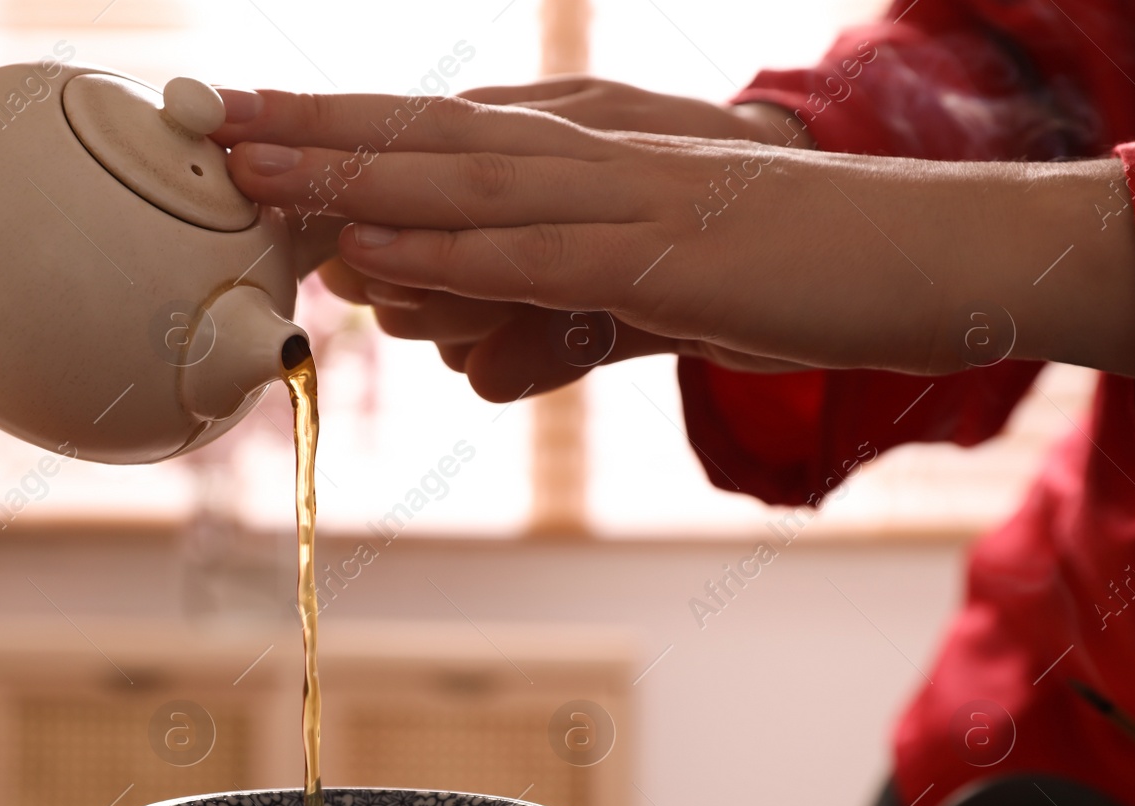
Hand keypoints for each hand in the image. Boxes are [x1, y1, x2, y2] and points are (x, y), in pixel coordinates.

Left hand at [243, 81, 807, 398]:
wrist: (920, 251)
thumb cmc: (782, 264)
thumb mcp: (645, 282)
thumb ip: (546, 311)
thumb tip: (460, 359)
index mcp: (591, 143)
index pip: (445, 126)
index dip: (343, 123)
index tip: (254, 120)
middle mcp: (594, 150)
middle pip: (430, 133)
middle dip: (316, 127)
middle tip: (214, 117)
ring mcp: (626, 197)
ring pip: (464, 181)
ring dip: (353, 173)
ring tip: (254, 167)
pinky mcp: (661, 259)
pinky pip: (535, 255)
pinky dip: (446, 251)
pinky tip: (373, 249)